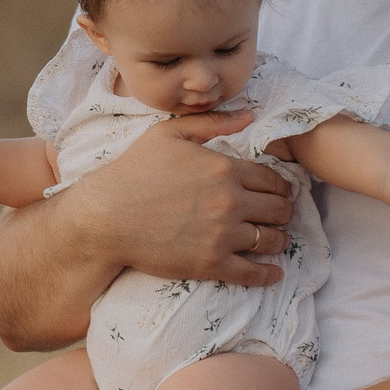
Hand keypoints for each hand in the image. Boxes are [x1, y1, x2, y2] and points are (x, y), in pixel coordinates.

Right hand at [71, 110, 294, 287]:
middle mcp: (230, 202)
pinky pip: (252, 272)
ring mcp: (222, 235)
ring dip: (279, 239)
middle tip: (281, 215)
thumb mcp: (169, 134)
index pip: (271, 180)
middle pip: (278, 209)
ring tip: (278, 240)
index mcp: (225, 169)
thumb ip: (213, 122)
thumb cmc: (133, 171)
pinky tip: (275, 273)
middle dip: (283, 211)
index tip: (280, 192)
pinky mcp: (211, 263)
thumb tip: (250, 115)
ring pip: (270, 239)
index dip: (280, 187)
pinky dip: (268, 274)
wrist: (106, 216)